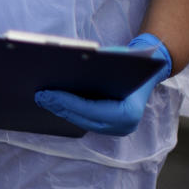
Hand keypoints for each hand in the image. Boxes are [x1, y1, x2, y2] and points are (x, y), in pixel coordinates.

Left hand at [34, 33, 171, 135]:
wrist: (150, 72)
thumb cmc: (134, 62)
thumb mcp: (118, 58)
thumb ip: (96, 64)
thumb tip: (64, 65)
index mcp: (128, 113)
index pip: (90, 109)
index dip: (66, 102)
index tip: (45, 94)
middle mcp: (123, 126)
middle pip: (82, 118)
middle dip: (58, 106)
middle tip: (38, 96)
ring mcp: (116, 130)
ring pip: (80, 121)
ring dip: (60, 110)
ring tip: (41, 99)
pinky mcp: (108, 127)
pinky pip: (84, 120)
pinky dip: (68, 111)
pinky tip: (53, 102)